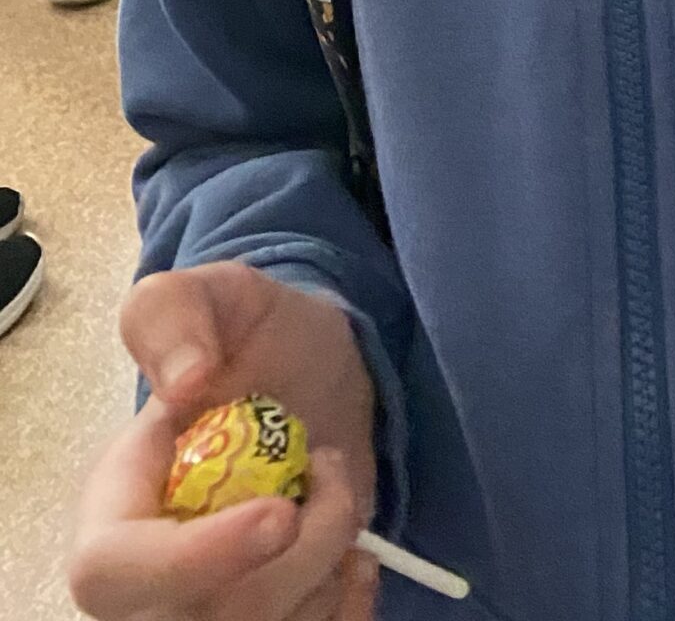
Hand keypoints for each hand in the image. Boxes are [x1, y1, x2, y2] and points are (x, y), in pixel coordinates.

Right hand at [71, 263, 377, 620]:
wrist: (316, 368)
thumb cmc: (255, 336)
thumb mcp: (218, 292)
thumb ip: (172, 313)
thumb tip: (184, 383)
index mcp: (115, 506)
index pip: (113, 573)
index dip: (190, 562)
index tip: (278, 513)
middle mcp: (152, 579)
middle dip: (287, 561)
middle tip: (328, 475)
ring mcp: (211, 607)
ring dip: (326, 564)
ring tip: (335, 489)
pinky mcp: (272, 617)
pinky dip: (348, 602)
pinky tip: (354, 548)